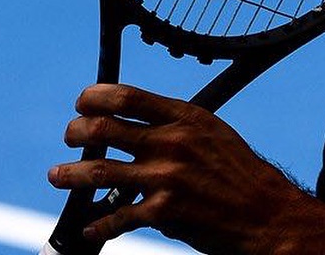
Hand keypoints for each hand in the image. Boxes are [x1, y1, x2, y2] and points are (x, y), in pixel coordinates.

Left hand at [46, 83, 305, 253]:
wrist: (268, 215)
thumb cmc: (238, 172)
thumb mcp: (210, 131)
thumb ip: (172, 122)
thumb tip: (131, 118)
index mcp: (183, 116)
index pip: (125, 96)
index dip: (94, 97)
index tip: (82, 103)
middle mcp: (171, 142)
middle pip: (103, 129)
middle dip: (75, 132)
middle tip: (69, 138)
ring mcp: (166, 178)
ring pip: (98, 171)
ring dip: (69, 174)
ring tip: (56, 175)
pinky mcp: (165, 213)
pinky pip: (117, 217)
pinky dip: (97, 225)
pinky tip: (88, 228)